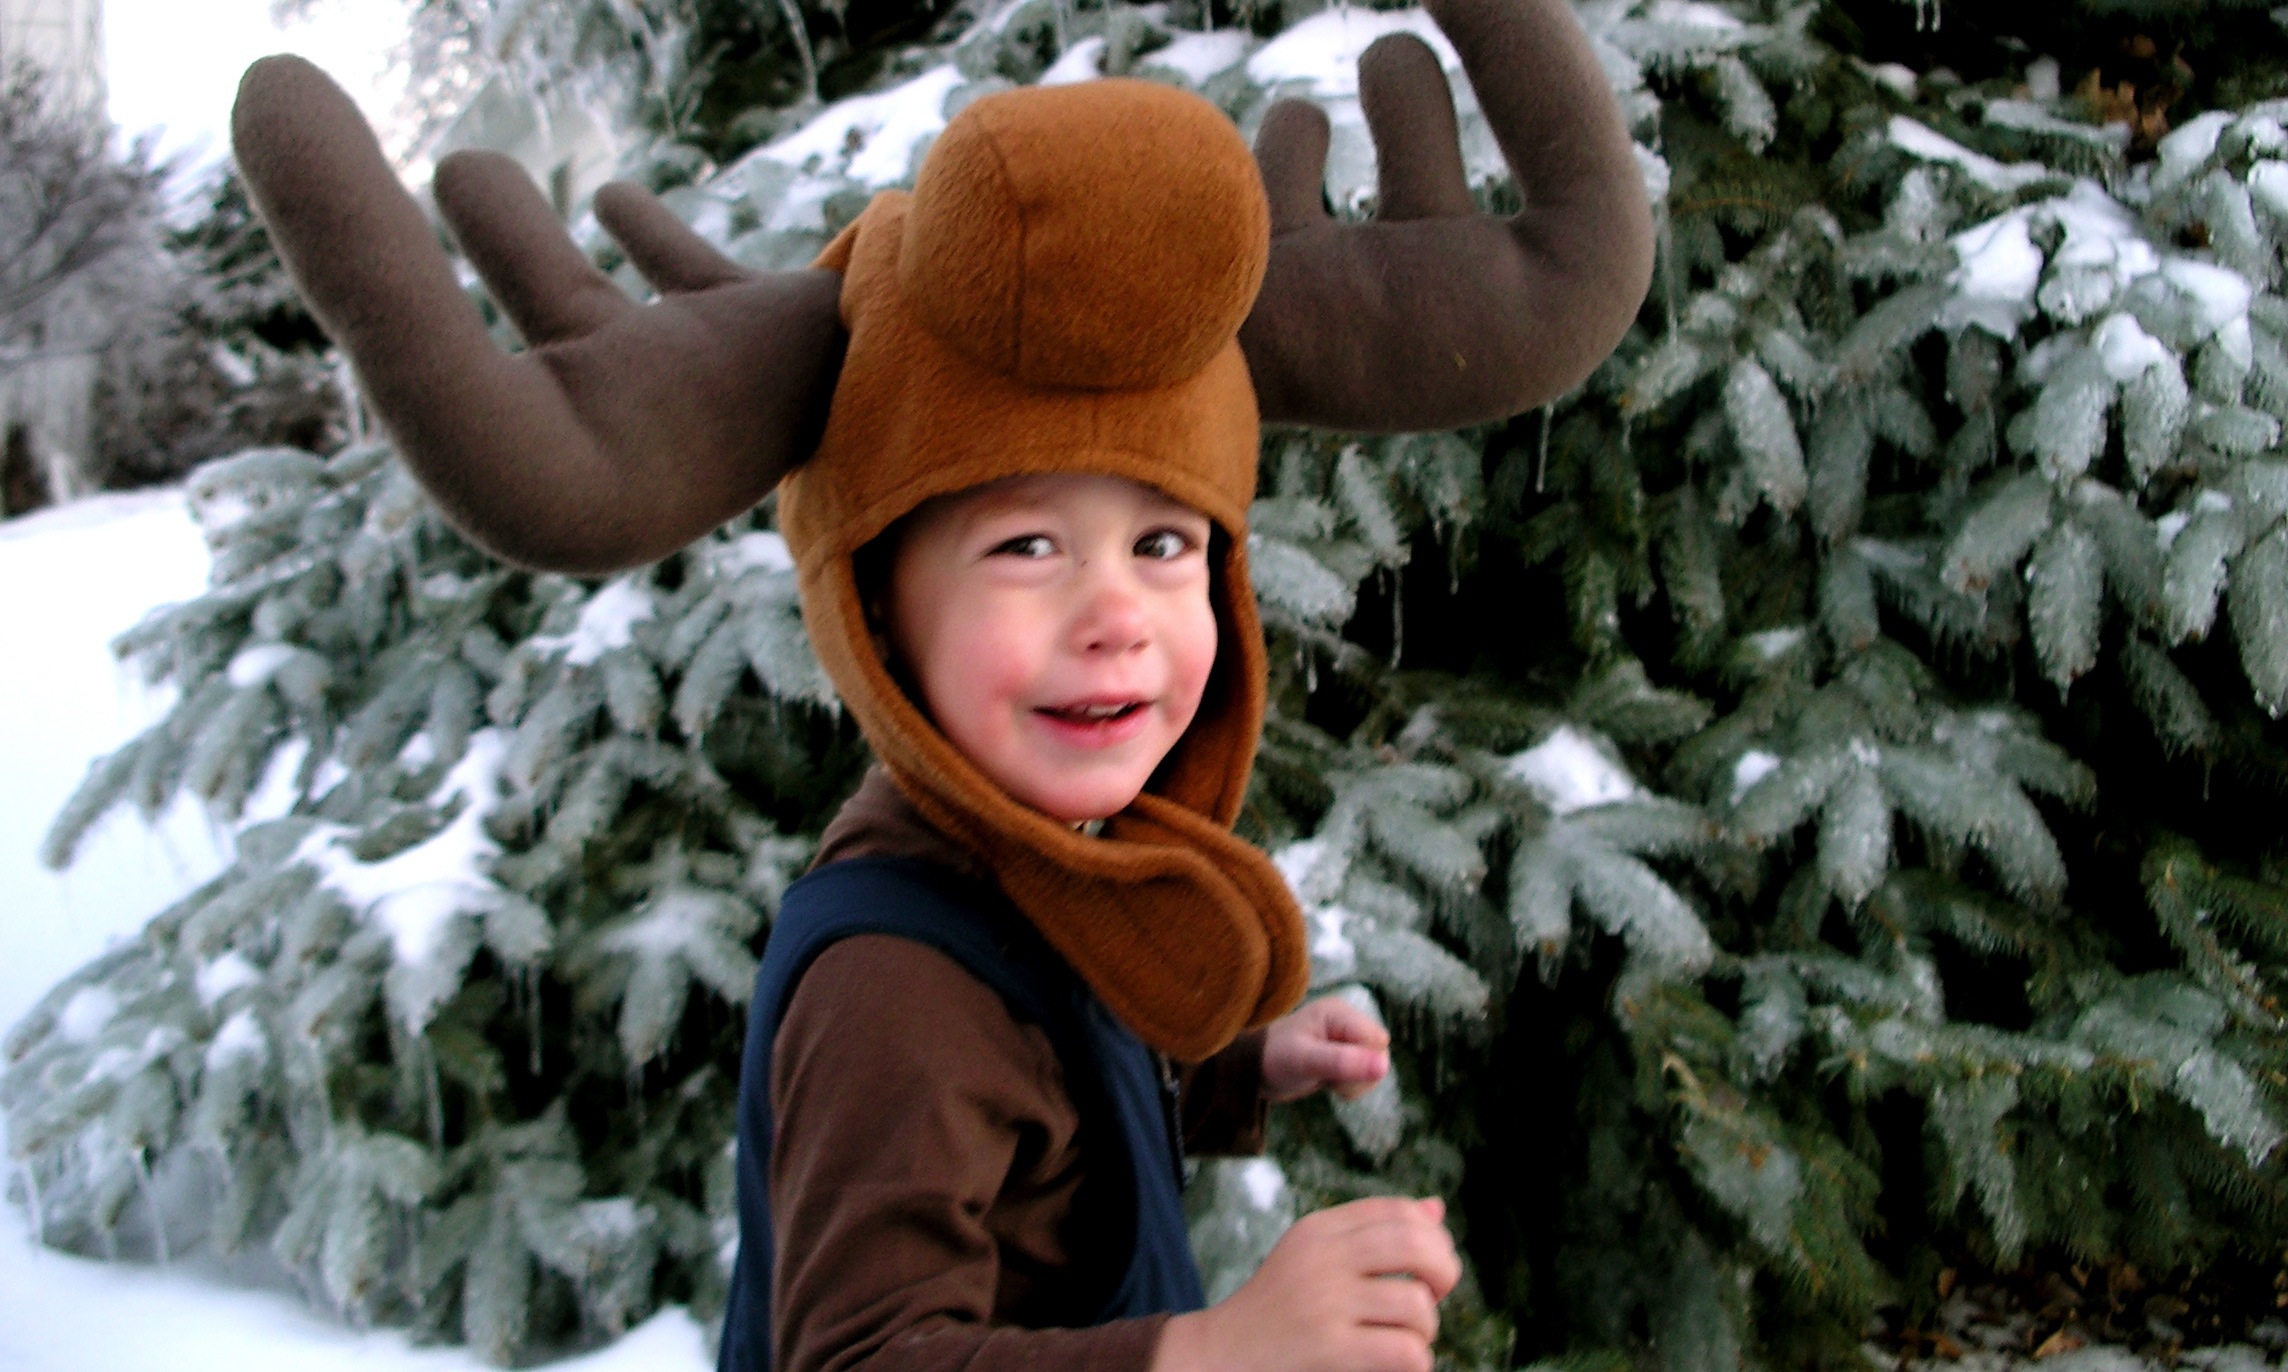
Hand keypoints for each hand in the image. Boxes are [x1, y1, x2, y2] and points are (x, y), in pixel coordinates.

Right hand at [1151, 1197, 1458, 1371]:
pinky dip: (1416, 1362)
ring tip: (1405, 1339)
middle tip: (1434, 1296)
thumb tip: (1436, 1208)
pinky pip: (1406, 1352)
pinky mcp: (1330, 1350)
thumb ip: (1371, 1233)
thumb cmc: (1276, 1311)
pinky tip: (1398, 1364)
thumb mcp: (1314, 1258)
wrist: (1219, 1357)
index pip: (1397, 1211)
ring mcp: (1324, 1304)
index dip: (1431, 1236)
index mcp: (1317, 1230)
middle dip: (1444, 1272)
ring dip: (1425, 1330)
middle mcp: (1321, 1259)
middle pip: (1416, 1245)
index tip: (1428, 1265)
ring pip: (1417, 1306)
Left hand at [1263, 995, 1390, 1102]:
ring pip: (1375, 1069)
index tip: (1333, 1070)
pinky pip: (1365, 1076)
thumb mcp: (1305, 1060)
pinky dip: (1349, 1086)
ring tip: (1323, 1078)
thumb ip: (1342, 1062)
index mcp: (1339, 1012)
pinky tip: (1327, 1081)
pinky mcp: (1347, 1055)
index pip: (1377, 1041)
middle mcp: (1348, 1021)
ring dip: (1352, 1083)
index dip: (1361, 1063)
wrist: (1255, 1070)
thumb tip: (1384, 1066)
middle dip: (1356, 1075)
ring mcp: (1348, 1039)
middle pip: (1380, 1055)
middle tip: (1325, 1076)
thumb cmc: (1274, 1058)